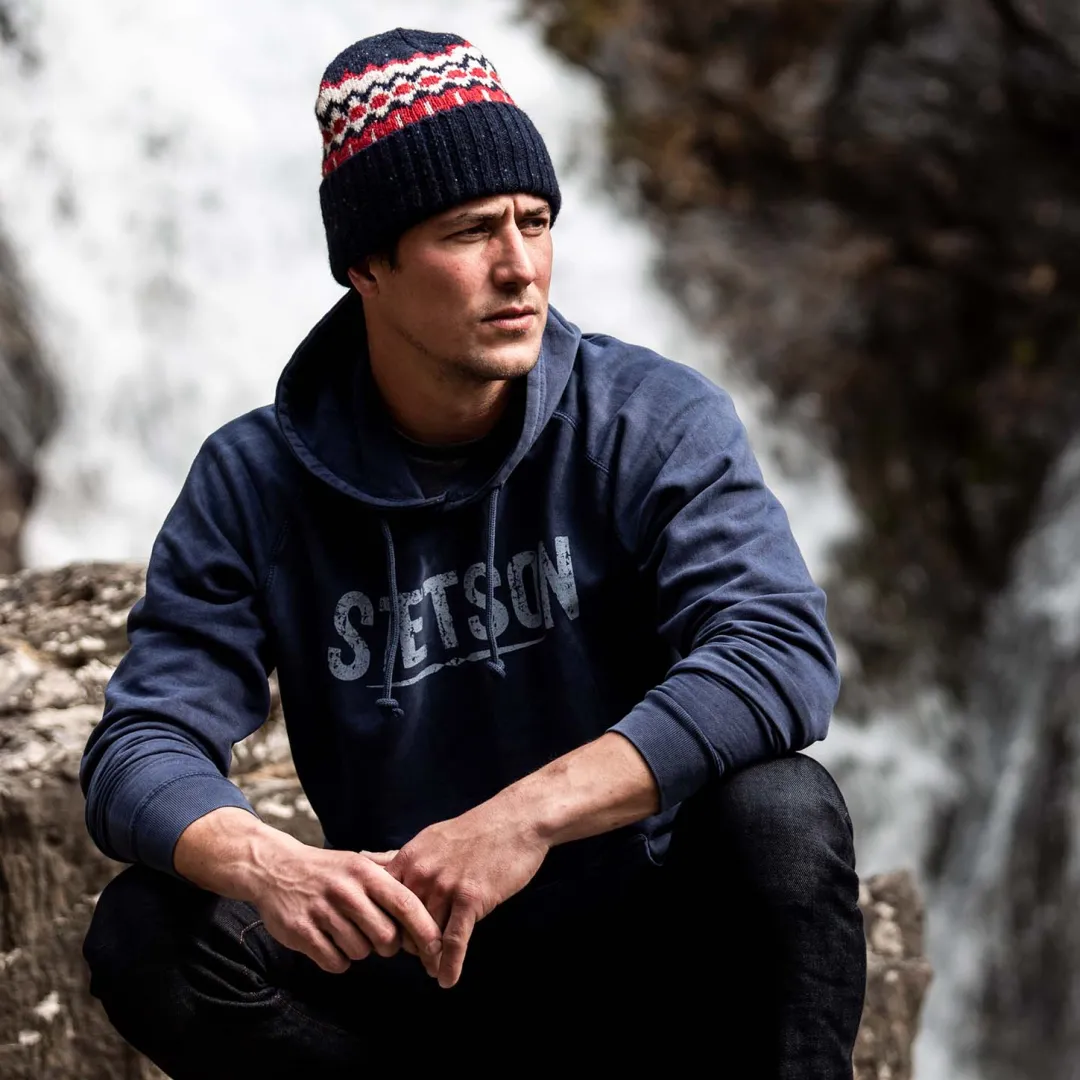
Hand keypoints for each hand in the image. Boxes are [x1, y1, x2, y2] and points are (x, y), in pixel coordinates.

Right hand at [249, 843, 442, 976]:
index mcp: (366, 873)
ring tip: (348, 933)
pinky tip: (331, 943)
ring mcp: (322, 911)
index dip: (425, 930)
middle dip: (388, 946)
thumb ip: (391, 875)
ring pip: (360, 952)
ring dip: (359, 951)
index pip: (406, 904)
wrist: (275, 868)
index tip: (436, 948)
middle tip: (379, 938)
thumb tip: (429, 888)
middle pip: (386, 937)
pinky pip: (334, 962)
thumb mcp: (359, 863)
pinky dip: (338, 960)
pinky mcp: (301, 932)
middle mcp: (347, 891)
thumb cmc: (328, 871)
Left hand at [386, 796, 549, 988]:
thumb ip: (397, 855)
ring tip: (431, 970)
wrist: (516, 820)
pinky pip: (454, 941)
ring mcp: (445, 886)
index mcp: (408, 859)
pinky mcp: (470, 898)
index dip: (383, 923)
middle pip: (402, 924)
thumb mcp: (429, 838)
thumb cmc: (474, 829)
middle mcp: (421, 874)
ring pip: (427, 935)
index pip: (382, 903)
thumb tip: (363, 857)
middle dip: (407, 943)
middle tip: (416, 955)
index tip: (389, 936)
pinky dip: (450, 965)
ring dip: (429, 958)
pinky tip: (447, 980)